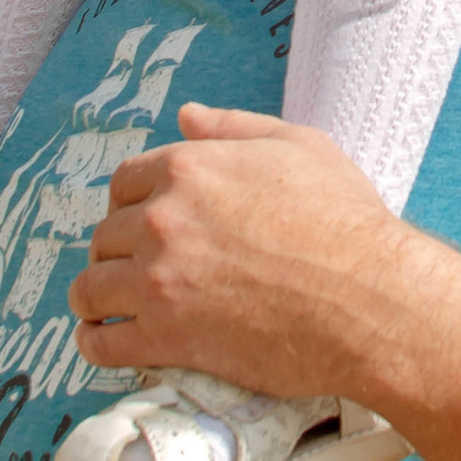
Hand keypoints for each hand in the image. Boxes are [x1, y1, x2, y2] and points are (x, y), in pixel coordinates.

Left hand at [73, 106, 421, 396]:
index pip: (125, 182)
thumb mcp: (300, 147)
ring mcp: (157, 281)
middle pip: (105, 234)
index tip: (142, 223)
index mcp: (187, 168)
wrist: (370, 298)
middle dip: (117, 250)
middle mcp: (161, 219)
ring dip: (95, 297)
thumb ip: (235, 127)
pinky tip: (103, 343)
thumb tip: (186, 115)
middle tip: (136, 268)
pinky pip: (102, 344)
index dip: (131, 203)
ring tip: (107, 308)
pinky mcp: (164, 338)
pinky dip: (95, 344)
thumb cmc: (345, 220)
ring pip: (91, 288)